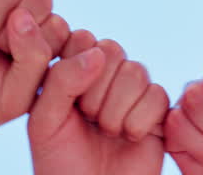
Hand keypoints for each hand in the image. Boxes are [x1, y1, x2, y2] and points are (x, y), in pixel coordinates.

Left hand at [29, 30, 169, 174]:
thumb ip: (61, 80)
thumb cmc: (60, 162)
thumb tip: (98, 53)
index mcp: (73, 70)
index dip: (76, 70)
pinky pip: (158, 95)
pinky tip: (129, 137)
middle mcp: (104, 75)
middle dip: (97, 92)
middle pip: (113, 50)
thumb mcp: (44, 121)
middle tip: (88, 119)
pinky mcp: (157, 110)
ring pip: (136, 71)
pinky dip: (140, 121)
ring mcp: (132, 91)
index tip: (67, 103)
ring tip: (107, 131)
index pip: (82, 40)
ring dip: (117, 109)